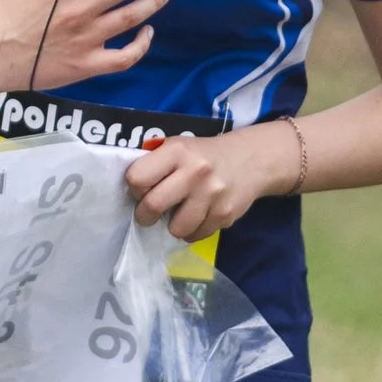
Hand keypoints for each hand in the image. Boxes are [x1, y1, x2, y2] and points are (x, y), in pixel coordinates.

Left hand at [123, 123, 295, 242]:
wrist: (251, 159)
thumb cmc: (204, 155)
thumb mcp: (178, 146)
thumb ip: (155, 161)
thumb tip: (129, 186)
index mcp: (177, 151)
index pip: (137, 178)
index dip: (135, 188)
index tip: (142, 189)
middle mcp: (195, 171)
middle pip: (153, 205)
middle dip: (145, 215)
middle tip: (149, 213)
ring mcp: (213, 195)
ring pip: (176, 228)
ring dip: (173, 225)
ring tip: (179, 213)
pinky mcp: (225, 214)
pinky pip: (196, 235)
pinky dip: (193, 230)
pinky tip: (198, 215)